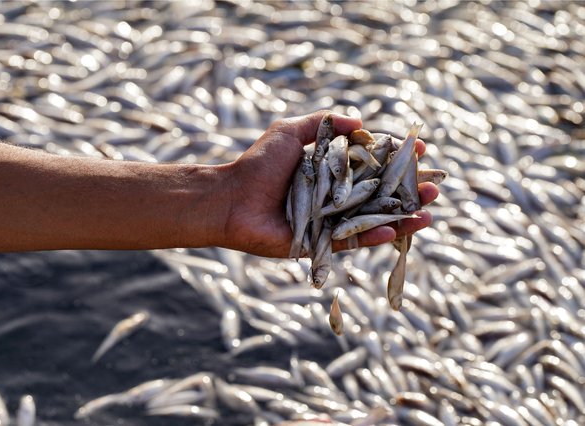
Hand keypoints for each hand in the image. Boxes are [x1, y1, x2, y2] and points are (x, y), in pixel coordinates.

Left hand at [222, 110, 438, 257]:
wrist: (232, 198)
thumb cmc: (258, 164)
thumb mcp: (290, 132)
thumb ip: (325, 124)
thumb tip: (361, 122)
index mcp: (331, 171)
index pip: (372, 165)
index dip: (397, 160)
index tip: (421, 152)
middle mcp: (335, 197)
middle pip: (380, 195)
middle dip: (409, 191)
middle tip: (435, 186)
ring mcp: (330, 222)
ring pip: (373, 220)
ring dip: (403, 216)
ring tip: (429, 210)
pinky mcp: (321, 244)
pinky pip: (353, 242)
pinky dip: (375, 236)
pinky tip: (397, 230)